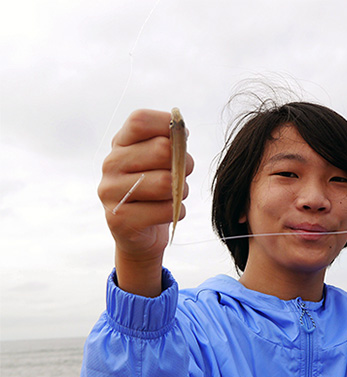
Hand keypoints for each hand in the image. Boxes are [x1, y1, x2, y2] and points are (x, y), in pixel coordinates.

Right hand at [98, 109, 193, 295]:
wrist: (141, 234)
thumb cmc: (157, 189)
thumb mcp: (163, 160)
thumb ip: (171, 142)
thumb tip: (181, 131)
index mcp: (120, 143)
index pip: (140, 120)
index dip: (167, 125)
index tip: (179, 139)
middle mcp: (110, 164)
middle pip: (161, 149)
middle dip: (184, 164)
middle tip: (181, 174)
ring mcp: (110, 192)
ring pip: (166, 182)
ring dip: (181, 191)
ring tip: (174, 195)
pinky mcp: (118, 219)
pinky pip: (166, 210)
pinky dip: (177, 212)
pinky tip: (166, 213)